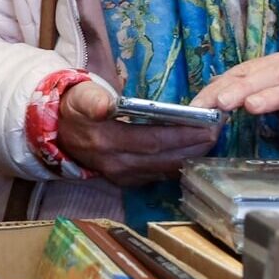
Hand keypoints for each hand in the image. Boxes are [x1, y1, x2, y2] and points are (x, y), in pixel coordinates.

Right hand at [56, 82, 219, 187]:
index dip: (183, 133)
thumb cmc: (75, 107)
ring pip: (165, 169)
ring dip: (192, 156)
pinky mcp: (126, 181)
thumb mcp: (78, 97)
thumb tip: (105, 106)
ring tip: (213, 140)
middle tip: (219, 129)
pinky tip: (195, 153)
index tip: (207, 122)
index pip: (153, 140)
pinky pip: (159, 175)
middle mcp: (117, 164)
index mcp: (106, 142)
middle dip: (196, 145)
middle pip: (165, 157)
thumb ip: (91, 99)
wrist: (58, 132)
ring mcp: (122, 176)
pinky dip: (179, 164)